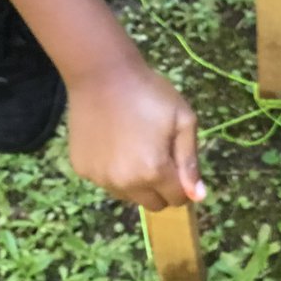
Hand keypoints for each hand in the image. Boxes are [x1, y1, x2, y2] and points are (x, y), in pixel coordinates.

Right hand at [67, 62, 205, 210]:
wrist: (102, 76)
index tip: (180, 164)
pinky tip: (114, 144)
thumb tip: (198, 197)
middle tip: (159, 156)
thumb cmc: (150, 94)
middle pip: (153, 204)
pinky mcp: (82, 169)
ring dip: (137, 183)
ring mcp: (100, 178)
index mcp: (154, 171)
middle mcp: (125, 183)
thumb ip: (190, 162)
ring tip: (136, 148)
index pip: (178, 199)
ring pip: (128, 196)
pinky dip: (114, 172)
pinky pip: (106, 182)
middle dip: (162, 187)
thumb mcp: (183, 121)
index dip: (184, 185)